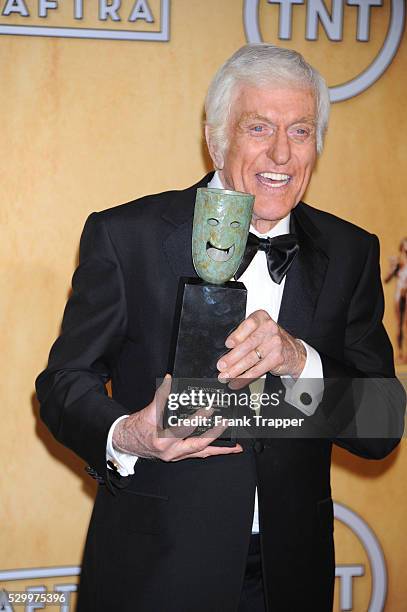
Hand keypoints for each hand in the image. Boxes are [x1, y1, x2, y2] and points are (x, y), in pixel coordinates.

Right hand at [112, 375, 241, 460]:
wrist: (126, 441)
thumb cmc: (137, 427)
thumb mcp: (148, 410)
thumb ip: (161, 395)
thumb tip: (169, 379)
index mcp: (163, 440)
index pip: (186, 428)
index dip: (199, 418)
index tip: (209, 409)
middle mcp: (171, 452)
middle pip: (199, 447)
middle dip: (217, 439)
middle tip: (229, 429)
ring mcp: (175, 456)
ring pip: (201, 453)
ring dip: (219, 450)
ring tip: (234, 447)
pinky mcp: (177, 456)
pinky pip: (196, 454)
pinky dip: (209, 450)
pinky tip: (219, 448)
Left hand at [217, 309, 305, 388]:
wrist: (292, 350)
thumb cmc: (268, 338)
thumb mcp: (257, 329)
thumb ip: (243, 334)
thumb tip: (227, 349)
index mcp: (261, 318)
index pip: (249, 325)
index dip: (238, 335)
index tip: (228, 344)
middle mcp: (270, 329)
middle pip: (248, 344)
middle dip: (232, 357)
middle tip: (222, 365)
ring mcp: (275, 344)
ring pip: (251, 359)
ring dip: (236, 370)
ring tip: (226, 375)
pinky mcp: (277, 358)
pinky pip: (258, 370)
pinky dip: (245, 377)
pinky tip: (237, 381)